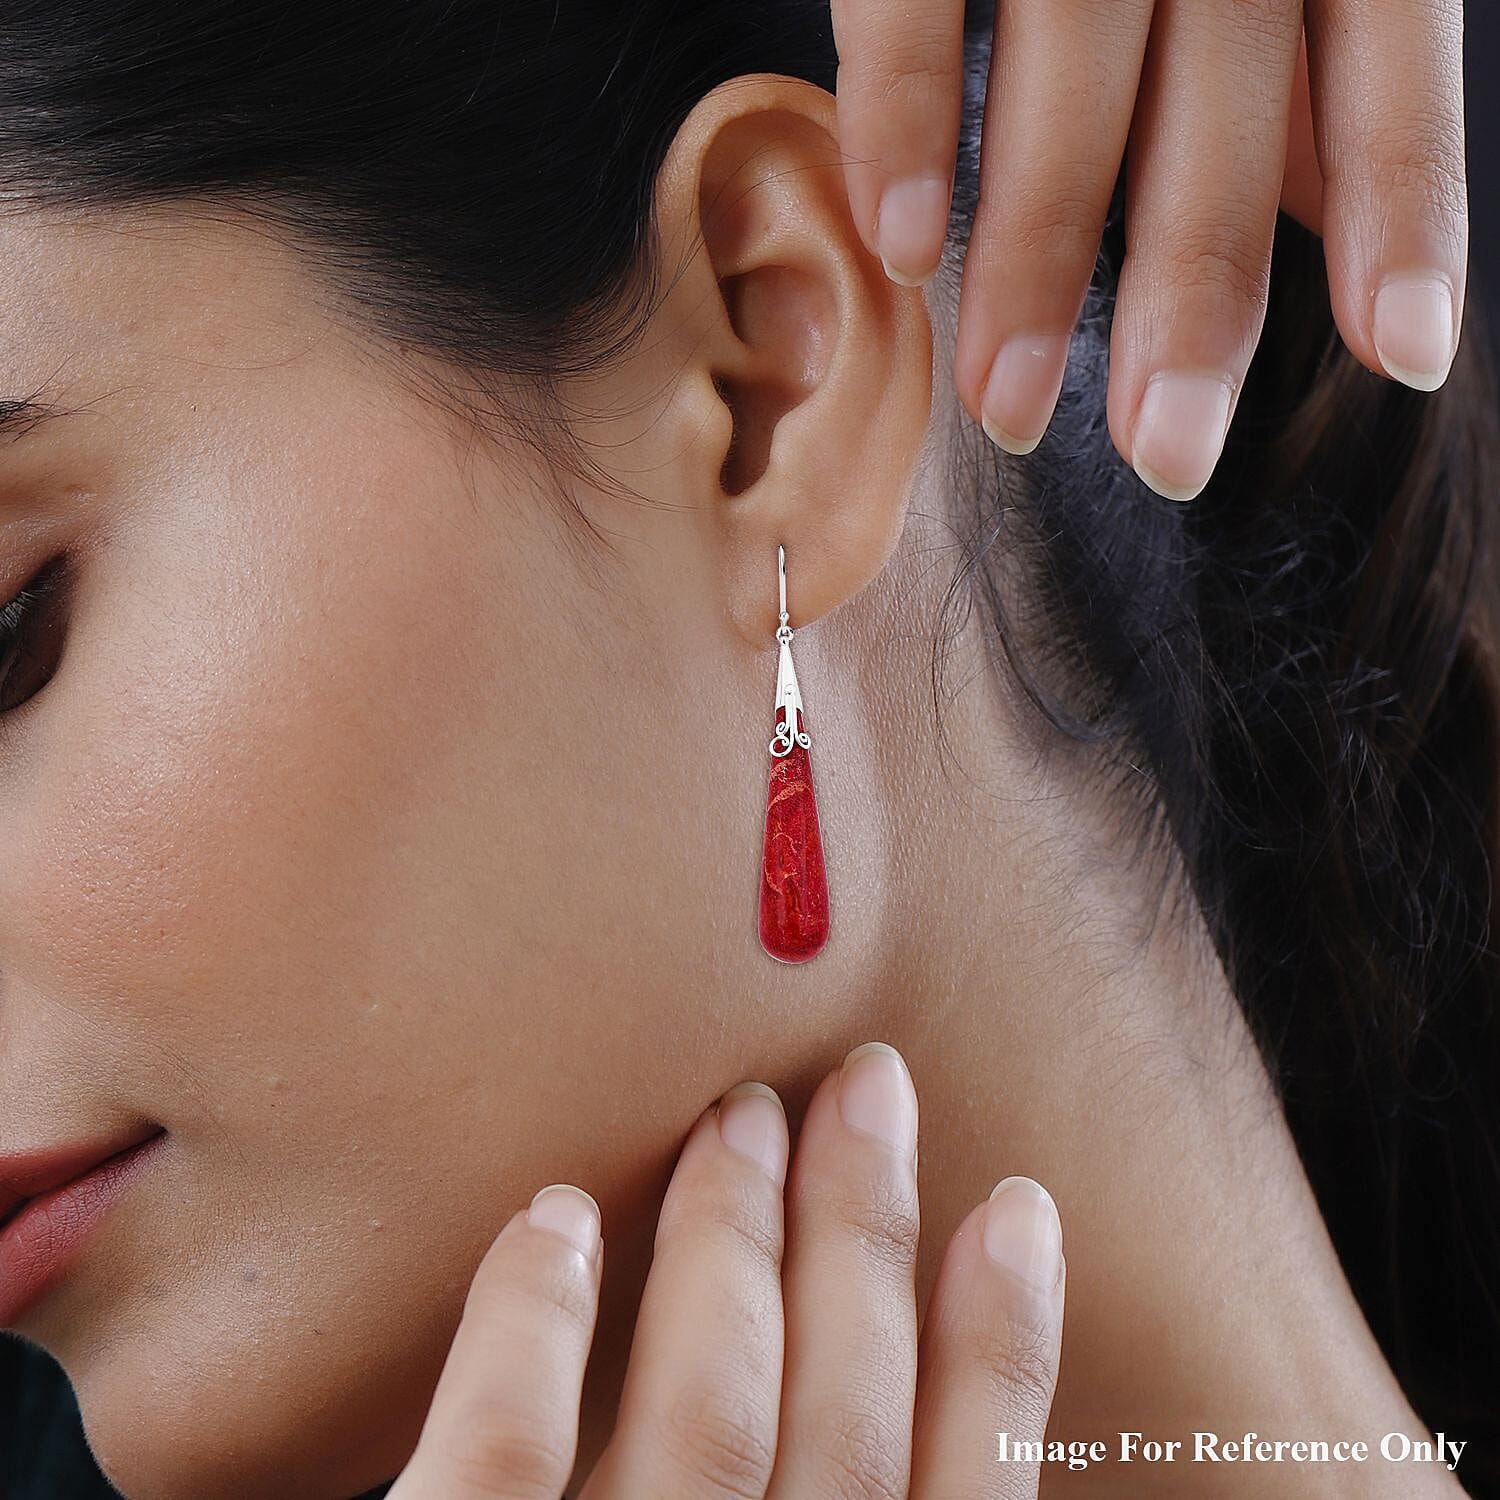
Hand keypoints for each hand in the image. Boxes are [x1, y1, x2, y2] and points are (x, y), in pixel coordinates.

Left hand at [387, 1040, 1066, 1496]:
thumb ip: (810, 1499)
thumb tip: (853, 1378)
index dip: (1005, 1351)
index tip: (1017, 1212)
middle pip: (843, 1420)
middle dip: (865, 1231)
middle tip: (867, 1087)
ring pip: (705, 1411)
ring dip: (735, 1240)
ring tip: (742, 1117)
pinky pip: (502, 1459)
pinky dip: (536, 1327)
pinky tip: (553, 1218)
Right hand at [829, 0, 1466, 500]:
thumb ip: (1307, 51)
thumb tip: (1332, 214)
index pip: (1386, 67)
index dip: (1404, 213)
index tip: (1408, 356)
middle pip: (1223, 110)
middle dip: (1195, 295)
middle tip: (1169, 458)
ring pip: (1074, 77)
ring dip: (1039, 259)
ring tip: (1008, 408)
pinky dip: (910, 120)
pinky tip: (904, 250)